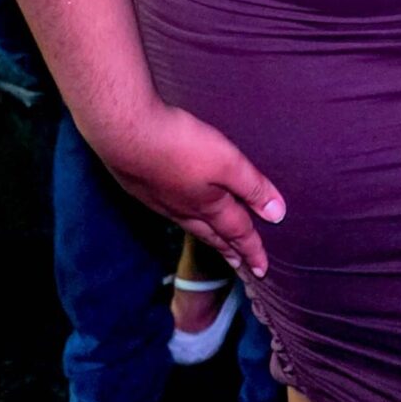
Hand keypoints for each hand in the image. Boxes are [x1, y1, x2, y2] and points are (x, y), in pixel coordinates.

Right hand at [91, 98, 284, 278]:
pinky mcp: (141, 185)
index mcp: (208, 205)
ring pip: (189, 223)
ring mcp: (159, 199)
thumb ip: (252, 187)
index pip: (237, 232)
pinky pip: (169, 210)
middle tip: (239, 265)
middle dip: (228, 249)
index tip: (261, 270)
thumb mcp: (228, 163)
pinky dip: (181, 217)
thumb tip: (276, 215)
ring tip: (213, 241)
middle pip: (212, 233)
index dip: (252, 250)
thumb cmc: (178, 145)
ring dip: (206, 235)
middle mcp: (183, 208)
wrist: (124, 132)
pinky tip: (175, 207)